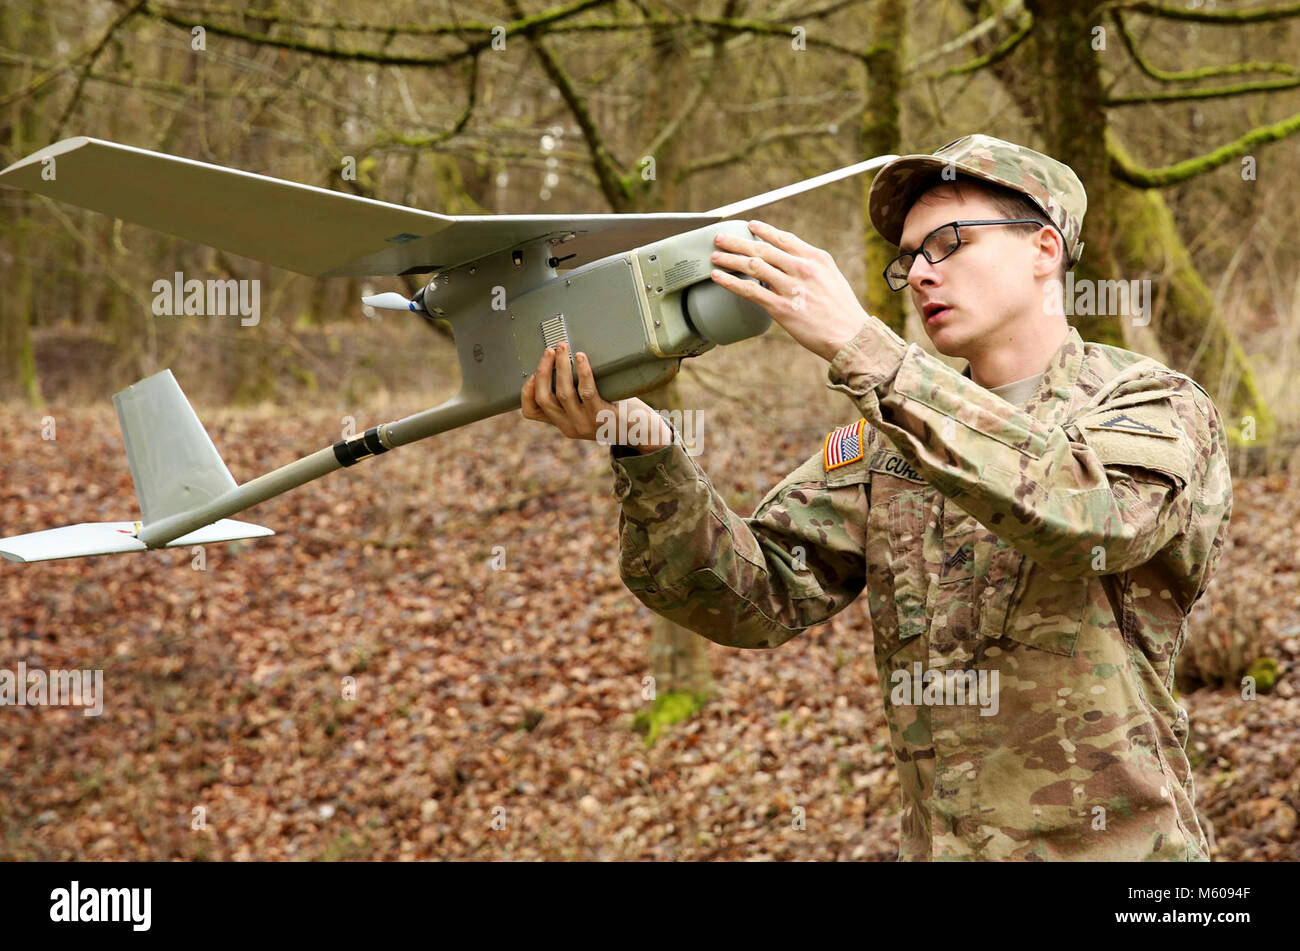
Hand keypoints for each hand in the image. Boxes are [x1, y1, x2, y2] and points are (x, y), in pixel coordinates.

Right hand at [520, 342, 672, 451]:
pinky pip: (587, 391)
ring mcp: (585, 423)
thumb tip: (561, 364)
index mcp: (563, 423)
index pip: (532, 412)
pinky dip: (582, 372)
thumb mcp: (588, 411)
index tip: (531, 373)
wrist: (642, 432)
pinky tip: (581, 358)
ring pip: (563, 393)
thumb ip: (574, 398)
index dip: (525, 392)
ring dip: (560, 367)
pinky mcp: (603, 416)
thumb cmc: (615, 413)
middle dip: (543, 370)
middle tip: (549, 350)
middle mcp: (570, 426)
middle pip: (544, 398)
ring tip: (563, 348)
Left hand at [708, 219, 869, 362]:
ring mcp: (791, 288)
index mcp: (816, 258)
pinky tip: (718, 277)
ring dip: (730, 259)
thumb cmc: (842, 311)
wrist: (851, 336)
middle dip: (737, 242)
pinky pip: (749, 290)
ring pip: (753, 266)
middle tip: (720, 237)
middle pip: (763, 249)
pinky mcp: (782, 308)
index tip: (748, 225)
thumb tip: (789, 262)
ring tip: (715, 256)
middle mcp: (803, 268)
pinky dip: (730, 281)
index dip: (763, 230)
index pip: (784, 238)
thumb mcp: (832, 278)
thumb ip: (811, 267)